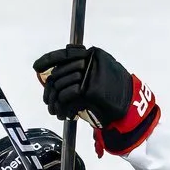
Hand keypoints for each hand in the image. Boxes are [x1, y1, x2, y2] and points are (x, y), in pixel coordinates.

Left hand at [33, 44, 159, 154]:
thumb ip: (83, 69)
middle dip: (50, 91)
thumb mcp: (102, 72)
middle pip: (58, 74)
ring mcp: (90, 75)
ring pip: (60, 87)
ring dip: (55, 103)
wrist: (132, 106)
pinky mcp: (89, 90)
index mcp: (93, 54)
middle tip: (49, 102)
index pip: (64, 54)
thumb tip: (57, 74)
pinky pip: (66, 98)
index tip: (37, 67)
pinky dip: (63, 109)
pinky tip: (66, 115)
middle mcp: (91, 61)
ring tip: (58, 111)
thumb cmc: (116, 92)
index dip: (48, 60)